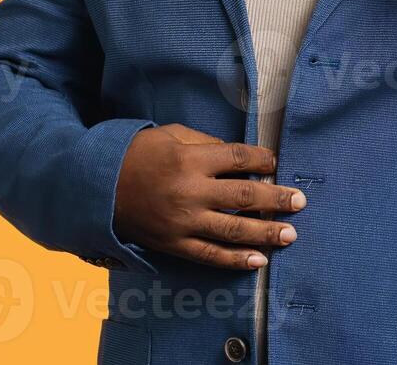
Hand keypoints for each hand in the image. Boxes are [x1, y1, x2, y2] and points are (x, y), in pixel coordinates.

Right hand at [114, 123, 304, 270]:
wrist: (96, 186)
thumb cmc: (137, 154)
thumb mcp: (170, 134)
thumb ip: (206, 143)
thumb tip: (239, 157)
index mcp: (190, 159)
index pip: (238, 158)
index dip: (262, 159)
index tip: (275, 162)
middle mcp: (190, 191)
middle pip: (244, 195)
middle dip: (277, 199)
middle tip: (299, 202)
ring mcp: (183, 221)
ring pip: (233, 229)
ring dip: (265, 232)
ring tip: (290, 234)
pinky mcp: (174, 244)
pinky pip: (210, 255)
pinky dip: (235, 259)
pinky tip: (258, 260)